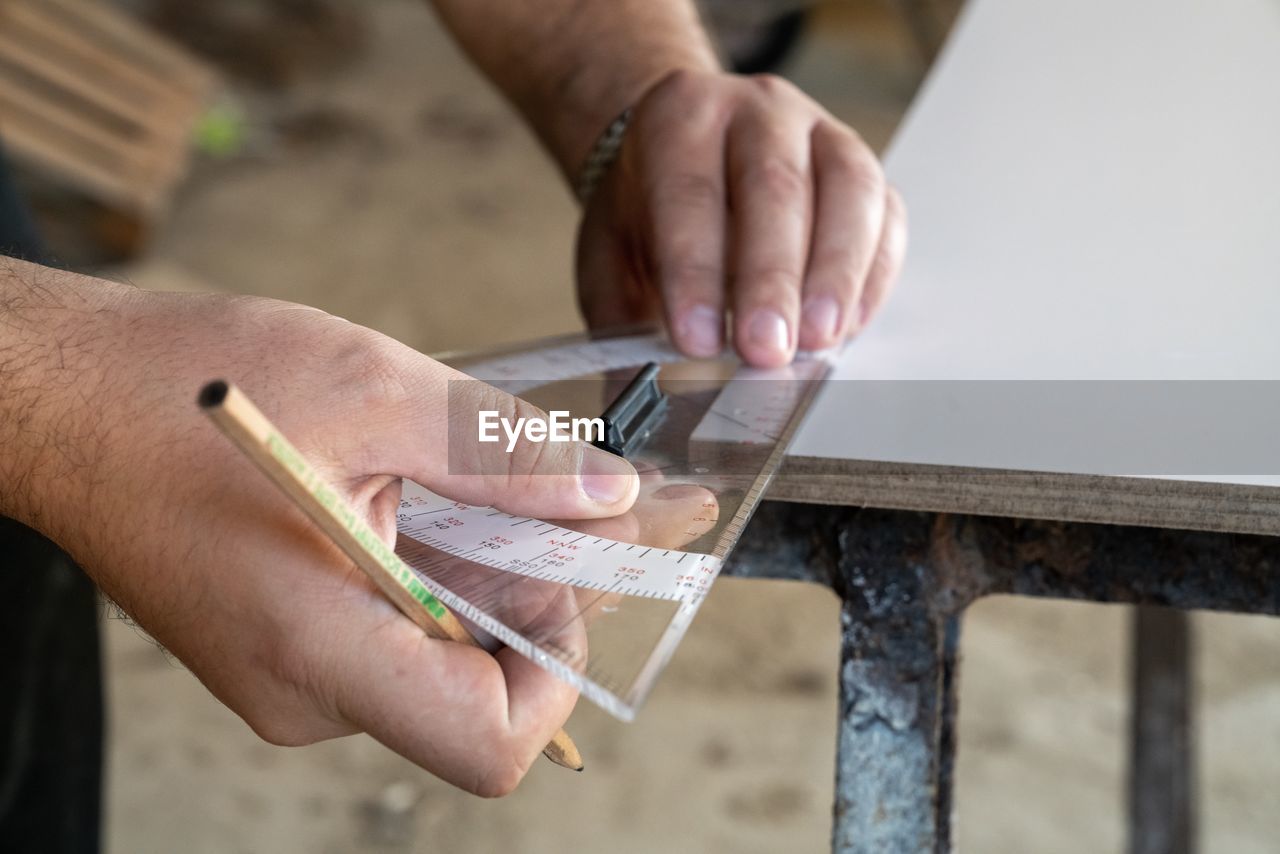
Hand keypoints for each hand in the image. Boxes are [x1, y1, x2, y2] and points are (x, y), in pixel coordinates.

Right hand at [2, 268, 638, 795]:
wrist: (66, 397)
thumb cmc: (186, 385)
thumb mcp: (371, 392)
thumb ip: (500, 456)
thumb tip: (610, 496)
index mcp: (315, 647)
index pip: (489, 742)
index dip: (559, 669)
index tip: (574, 573)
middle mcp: (306, 688)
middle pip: (481, 684)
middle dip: (559, 593)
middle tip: (632, 505)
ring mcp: (296, 670)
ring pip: (448, 648)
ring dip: (515, 571)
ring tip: (576, 489)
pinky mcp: (293, 638)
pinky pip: (402, 623)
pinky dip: (457, 566)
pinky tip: (487, 498)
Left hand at [576, 69, 906, 367]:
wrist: (686, 151)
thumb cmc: (651, 206)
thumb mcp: (611, 249)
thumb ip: (617, 312)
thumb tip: (625, 387)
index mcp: (680, 116)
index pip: (690, 192)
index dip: (696, 272)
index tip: (699, 338)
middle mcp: (757, 110)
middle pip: (775, 188)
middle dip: (772, 279)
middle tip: (766, 349)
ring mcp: (821, 131)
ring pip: (847, 191)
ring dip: (836, 275)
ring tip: (819, 339)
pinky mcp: (864, 168)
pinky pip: (885, 216)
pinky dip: (872, 275)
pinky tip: (848, 324)